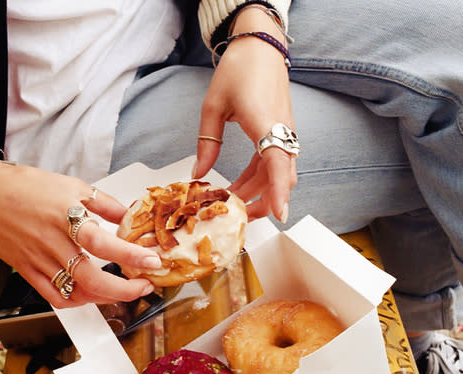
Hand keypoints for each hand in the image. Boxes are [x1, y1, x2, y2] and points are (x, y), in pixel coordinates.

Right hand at [0, 148, 160, 307]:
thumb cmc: (26, 185)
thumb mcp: (72, 185)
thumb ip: (104, 204)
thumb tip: (131, 215)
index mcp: (66, 217)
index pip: (104, 244)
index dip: (131, 256)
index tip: (153, 262)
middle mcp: (52, 243)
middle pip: (92, 279)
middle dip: (124, 290)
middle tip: (143, 286)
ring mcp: (37, 260)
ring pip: (75, 293)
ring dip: (104, 298)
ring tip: (121, 290)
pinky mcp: (26, 271)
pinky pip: (53, 296)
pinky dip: (76, 301)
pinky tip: (90, 295)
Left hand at [192, 7, 296, 222]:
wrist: (259, 47)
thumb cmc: (237, 71)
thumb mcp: (213, 107)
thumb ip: (207, 143)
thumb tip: (198, 175)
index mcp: (265, 122)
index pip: (277, 163)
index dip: (279, 191)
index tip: (279, 214)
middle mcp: (281, 129)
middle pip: (282, 175)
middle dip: (265, 200)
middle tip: (241, 216)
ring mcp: (285, 131)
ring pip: (279, 171)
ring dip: (261, 190)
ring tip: (235, 202)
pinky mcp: (282, 130)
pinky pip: (275, 160)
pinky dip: (261, 176)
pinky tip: (242, 184)